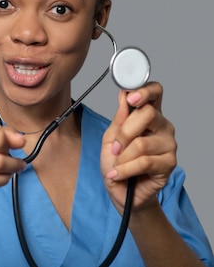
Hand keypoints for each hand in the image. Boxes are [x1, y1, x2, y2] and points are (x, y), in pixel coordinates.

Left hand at [101, 82, 176, 212]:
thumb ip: (120, 117)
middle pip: (147, 114)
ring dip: (122, 157)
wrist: (120, 190)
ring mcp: (169, 145)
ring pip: (141, 142)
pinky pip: (144, 162)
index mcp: (149, 115)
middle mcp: (163, 126)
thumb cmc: (116, 162)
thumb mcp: (111, 137)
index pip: (155, 93)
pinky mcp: (169, 163)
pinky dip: (125, 169)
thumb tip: (124, 95)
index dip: (145, 91)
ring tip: (117, 164)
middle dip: (123, 133)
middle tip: (115, 147)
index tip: (131, 97)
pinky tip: (117, 174)